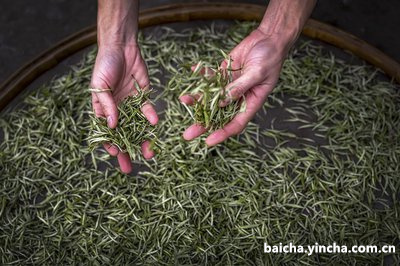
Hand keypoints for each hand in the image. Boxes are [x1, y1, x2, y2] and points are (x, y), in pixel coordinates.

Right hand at [91, 43, 157, 173]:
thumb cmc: (105, 65)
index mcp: (103, 110)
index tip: (115, 154)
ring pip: (137, 128)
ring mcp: (131, 105)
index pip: (105, 132)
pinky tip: (153, 124)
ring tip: (149, 155)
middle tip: (128, 168)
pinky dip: (150, 117)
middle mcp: (117, 111)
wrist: (122, 47)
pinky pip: (147, 111)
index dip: (109, 144)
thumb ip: (106, 105)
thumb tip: (112, 126)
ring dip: (142, 141)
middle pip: (122, 135)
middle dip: (126, 151)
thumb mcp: (100, 85)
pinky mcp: (143, 97)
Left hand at [181, 28, 288, 145]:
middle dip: (203, 124)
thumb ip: (239, 87)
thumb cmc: (270, 58)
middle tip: (187, 134)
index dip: (222, 133)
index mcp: (251, 103)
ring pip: (210, 97)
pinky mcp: (224, 73)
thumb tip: (222, 102)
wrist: (269, 38)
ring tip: (183, 99)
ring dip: (197, 99)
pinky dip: (201, 75)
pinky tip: (193, 70)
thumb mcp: (257, 73)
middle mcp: (238, 98)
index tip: (208, 141)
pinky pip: (210, 77)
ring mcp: (230, 86)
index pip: (236, 124)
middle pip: (219, 115)